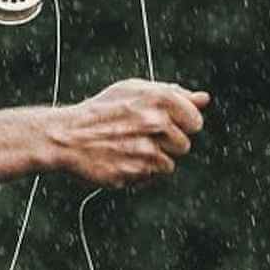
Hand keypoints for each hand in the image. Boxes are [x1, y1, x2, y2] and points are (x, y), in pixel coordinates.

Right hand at [53, 80, 210, 187]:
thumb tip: (204, 99)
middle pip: (183, 145)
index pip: (195, 121)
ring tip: (126, 150)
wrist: (65, 136)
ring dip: (151, 160)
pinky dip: (138, 173)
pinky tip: (120, 160)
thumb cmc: (100, 112)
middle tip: (137, 138)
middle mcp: (156, 123)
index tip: (160, 126)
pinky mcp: (134, 171)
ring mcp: (146, 149)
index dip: (180, 125)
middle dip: (165, 144)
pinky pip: (150, 177)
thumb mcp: (133, 92)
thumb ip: (172, 94)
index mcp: (160, 99)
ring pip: (168, 164)